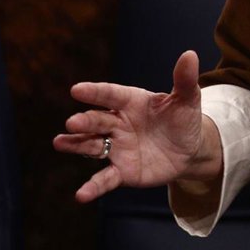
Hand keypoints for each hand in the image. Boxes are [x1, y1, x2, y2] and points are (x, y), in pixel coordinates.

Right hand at [52, 50, 221, 202]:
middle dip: (85, 121)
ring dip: (76, 144)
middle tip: (72, 122)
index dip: (95, 92)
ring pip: (92, 145)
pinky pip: (105, 179)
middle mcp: (119, 123)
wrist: (189, 150)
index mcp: (132, 102)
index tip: (76, 89)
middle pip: (98, 120)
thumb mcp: (187, 99)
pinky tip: (81, 195)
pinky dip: (93, 187)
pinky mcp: (122, 171)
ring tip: (59, 142)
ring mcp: (117, 147)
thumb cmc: (183, 119)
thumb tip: (190, 54)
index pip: (111, 94)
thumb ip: (184, 79)